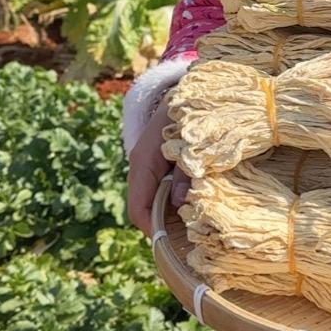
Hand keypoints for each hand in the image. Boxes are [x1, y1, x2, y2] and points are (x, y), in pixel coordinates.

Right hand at [126, 92, 191, 237]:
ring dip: (168, 212)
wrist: (184, 86)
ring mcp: (147, 164)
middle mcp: (141, 166)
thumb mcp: (189, 141)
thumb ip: (184, 171)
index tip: (169, 243)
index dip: (152, 228)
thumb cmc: (189, 112)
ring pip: (151, 198)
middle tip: (186, 240)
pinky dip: (172, 199)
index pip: (138, 207)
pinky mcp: (157, 162)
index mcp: (144, 162)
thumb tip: (178, 203)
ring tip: (191, 226)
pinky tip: (191, 203)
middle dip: (161, 224)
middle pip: (143, 206)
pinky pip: (158, 187)